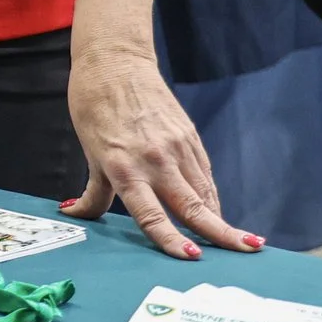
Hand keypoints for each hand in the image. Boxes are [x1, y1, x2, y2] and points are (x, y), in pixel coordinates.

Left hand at [61, 50, 262, 258]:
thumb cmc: (93, 108)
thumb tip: (74, 214)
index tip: (191, 257)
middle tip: (246, 251)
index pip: (151, 214)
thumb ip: (93, 193)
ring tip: (244, 241)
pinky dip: (211, 196)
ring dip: (222, 218)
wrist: (115, 63)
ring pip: (204, 192)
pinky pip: (204, 174)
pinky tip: (218, 212)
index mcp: (124, 168)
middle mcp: (154, 161)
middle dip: (221, 233)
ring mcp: (176, 147)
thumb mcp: (90, 152)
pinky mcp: (189, 136)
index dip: (170, 239)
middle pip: (192, 207)